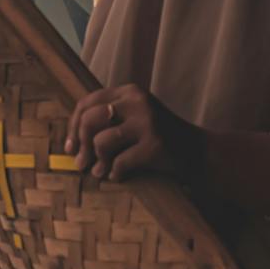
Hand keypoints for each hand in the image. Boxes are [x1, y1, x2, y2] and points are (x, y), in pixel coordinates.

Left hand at [65, 84, 205, 182]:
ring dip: (97, 162)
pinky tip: (118, 176)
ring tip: (99, 172)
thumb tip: (71, 142)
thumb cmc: (159, 138)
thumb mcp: (135, 118)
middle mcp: (137, 102)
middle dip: (80, 146)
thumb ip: (108, 120)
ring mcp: (147, 122)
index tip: (70, 146)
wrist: (199, 152)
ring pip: (101, 142)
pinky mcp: (155, 145)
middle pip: (89, 120)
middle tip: (80, 163)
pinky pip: (119, 162)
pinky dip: (114, 173)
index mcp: (129, 92)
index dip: (73, 126)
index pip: (87, 103)